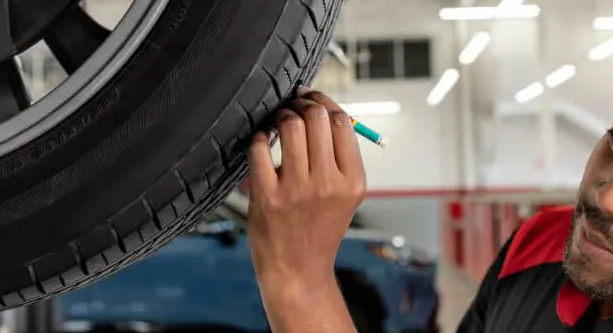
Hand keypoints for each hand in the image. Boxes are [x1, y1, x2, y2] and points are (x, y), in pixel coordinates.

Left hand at [247, 89, 366, 284]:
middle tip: (292, 106)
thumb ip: (339, 158)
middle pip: (317, 118)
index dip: (324, 102)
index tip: (312, 99)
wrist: (298, 271)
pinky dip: (259, 137)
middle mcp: (328, 184)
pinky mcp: (268, 196)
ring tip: (278, 121)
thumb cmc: (319, 229)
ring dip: (281, 115)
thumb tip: (321, 109)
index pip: (342, 122)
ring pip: (291, 126)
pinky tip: (262, 141)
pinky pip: (261, 148)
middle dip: (302, 103)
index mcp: (353, 181)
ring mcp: (297, 190)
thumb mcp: (345, 197)